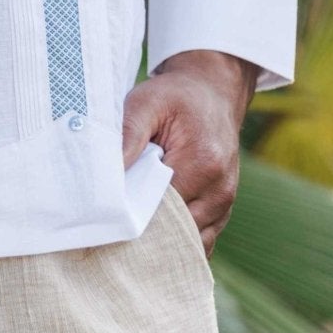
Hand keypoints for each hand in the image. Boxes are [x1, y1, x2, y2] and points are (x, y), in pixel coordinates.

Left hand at [122, 49, 259, 255]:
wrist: (213, 92)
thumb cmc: (176, 97)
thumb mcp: (147, 102)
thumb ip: (129, 135)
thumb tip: (111, 175)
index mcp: (202, 163)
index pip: (161, 209)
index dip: (132, 215)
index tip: (107, 217)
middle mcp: (219, 190)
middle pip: (175, 230)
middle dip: (144, 232)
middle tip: (112, 229)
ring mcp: (225, 203)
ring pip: (188, 240)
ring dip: (161, 238)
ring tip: (131, 228)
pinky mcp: (223, 210)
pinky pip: (200, 239)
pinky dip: (177, 238)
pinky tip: (153, 231)